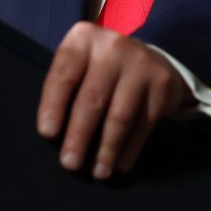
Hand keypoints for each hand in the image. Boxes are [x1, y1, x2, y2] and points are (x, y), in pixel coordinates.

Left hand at [37, 21, 193, 179]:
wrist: (147, 59)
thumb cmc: (99, 68)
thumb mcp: (79, 65)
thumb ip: (65, 88)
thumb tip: (53, 135)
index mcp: (83, 38)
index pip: (64, 75)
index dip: (53, 105)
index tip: (47, 134)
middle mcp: (112, 46)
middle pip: (92, 99)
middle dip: (79, 136)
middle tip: (69, 164)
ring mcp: (141, 64)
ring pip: (120, 116)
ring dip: (106, 149)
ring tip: (98, 172)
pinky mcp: (162, 84)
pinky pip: (143, 124)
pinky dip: (130, 148)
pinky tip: (120, 165)